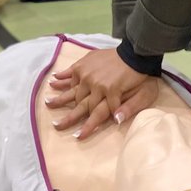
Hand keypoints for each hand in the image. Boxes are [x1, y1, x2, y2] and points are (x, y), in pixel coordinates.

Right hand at [46, 47, 160, 139]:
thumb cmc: (140, 77)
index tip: (79, 137)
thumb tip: (115, 120)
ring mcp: (88, 73)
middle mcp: (95, 84)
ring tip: (48, 103)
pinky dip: (62, 76)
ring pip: (72, 89)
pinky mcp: (85, 63)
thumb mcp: (142, 94)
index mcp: (109, 92)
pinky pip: (71, 71)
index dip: (89, 127)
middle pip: (80, 105)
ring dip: (60, 97)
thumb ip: (130, 108)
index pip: (97, 114)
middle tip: (57, 126)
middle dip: (70, 117)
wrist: (136, 53)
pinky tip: (53, 80)